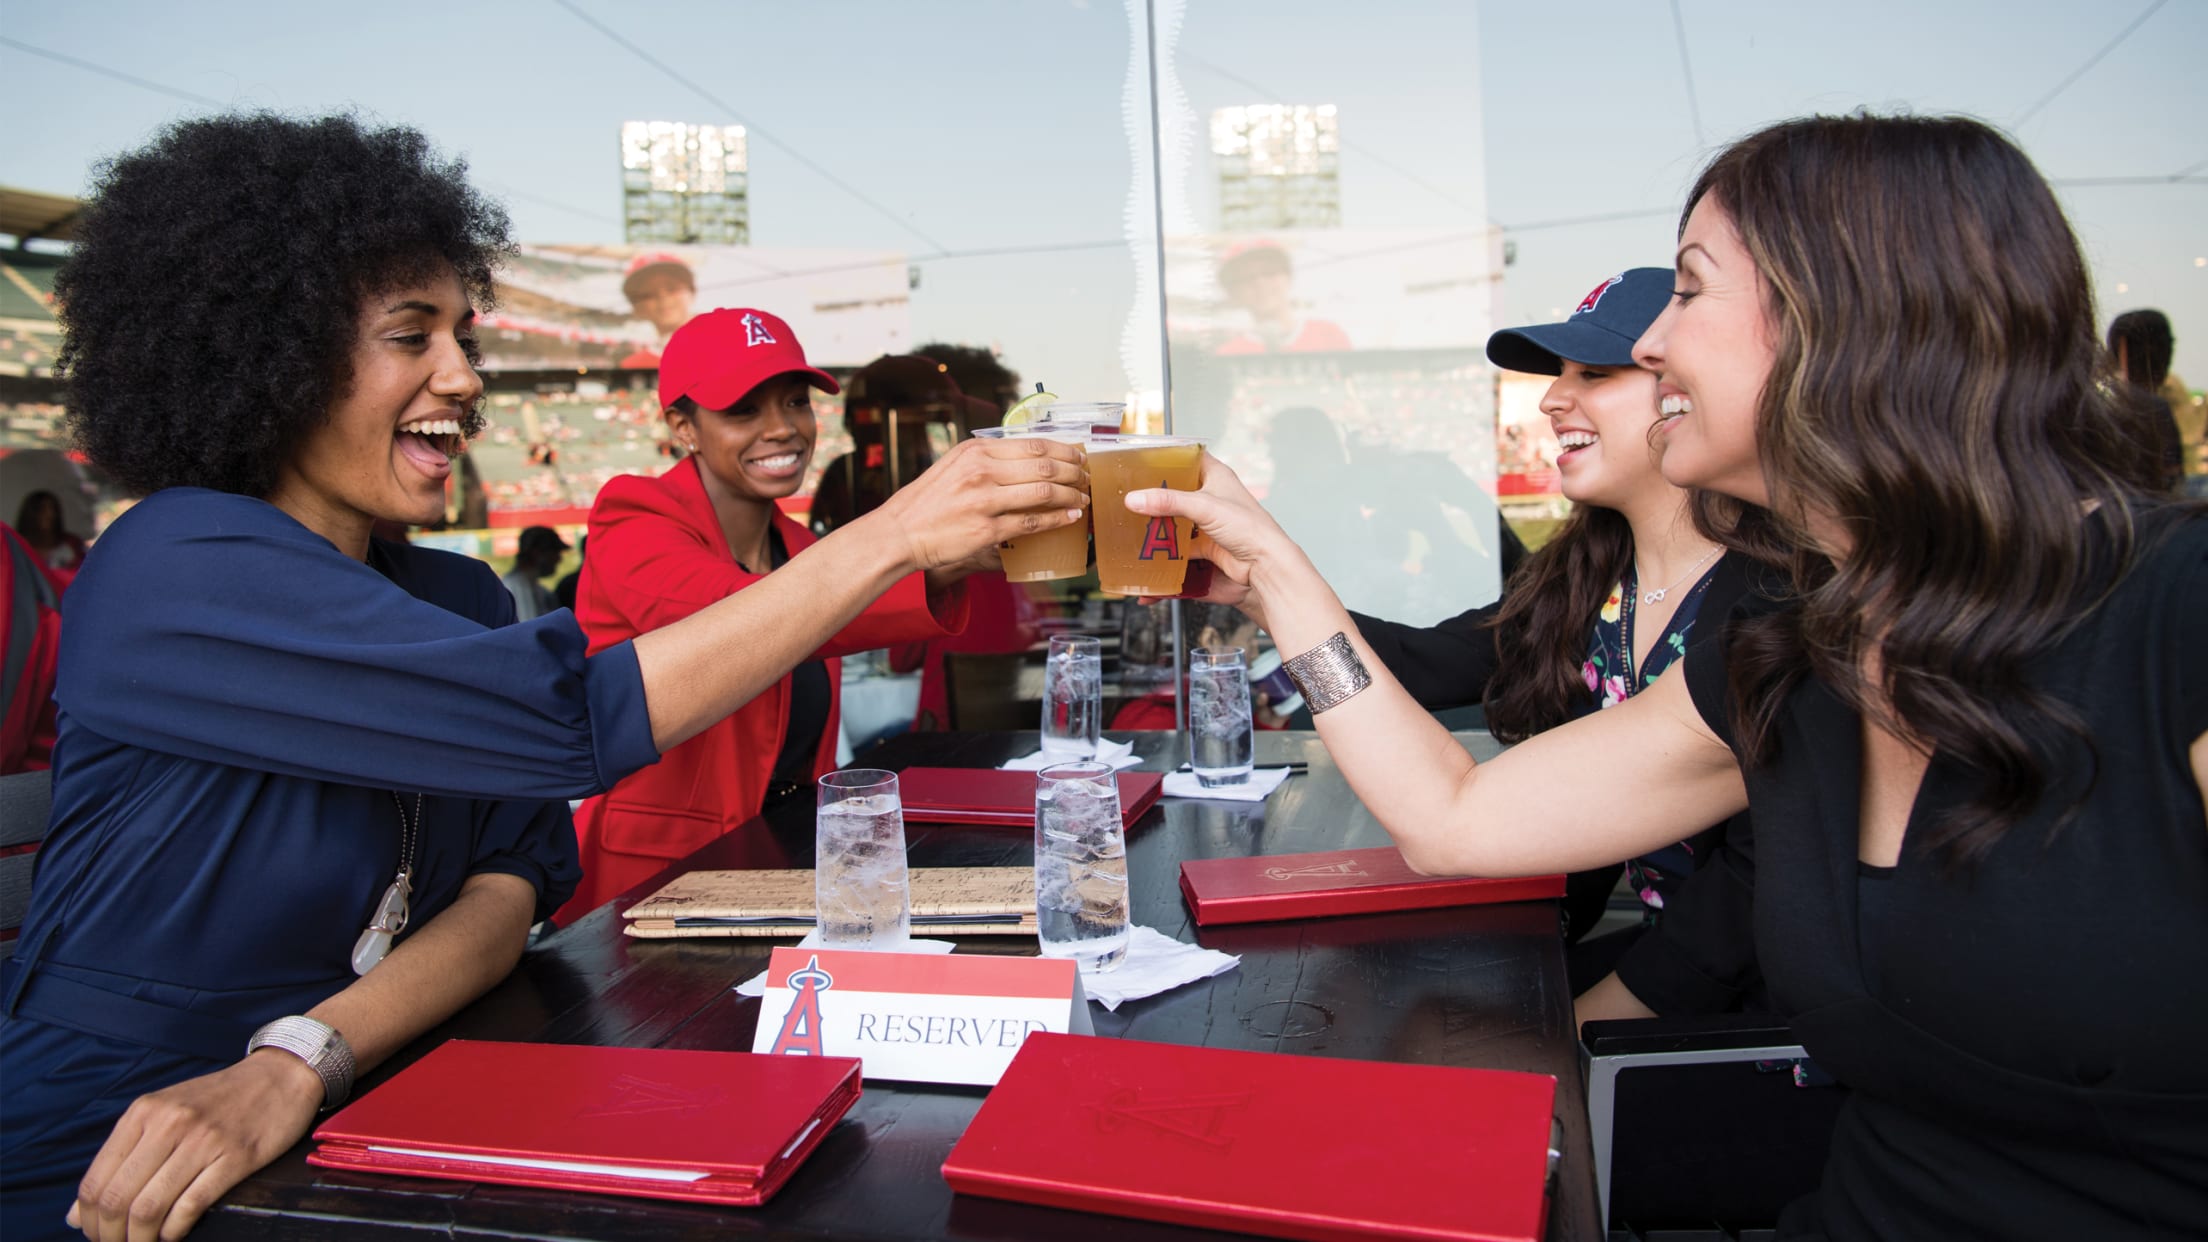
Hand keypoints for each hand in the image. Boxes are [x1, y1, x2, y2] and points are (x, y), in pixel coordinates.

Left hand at [69, 1050, 321, 1240]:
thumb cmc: (220, 1099)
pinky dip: (174, 1230)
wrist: (280, 1075)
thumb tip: (76, 1214)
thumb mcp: (163, 1113)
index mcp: (144, 1113)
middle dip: (111, 1235)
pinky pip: (190, 1206)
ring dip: (141, 1238)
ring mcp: (203, 1141)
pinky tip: (174, 1233)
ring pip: (150, 1207)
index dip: (88, 1220)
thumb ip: (122, 1157)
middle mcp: (168, 1124)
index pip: (96, 1181)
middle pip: (118, 1199)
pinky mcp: (235, 1158)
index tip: (97, 1235)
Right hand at [874, 437, 1086, 572]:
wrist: (899, 532)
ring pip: (1043, 492)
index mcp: (976, 450)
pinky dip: (1057, 518)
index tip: (1079, 456)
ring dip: (1071, 495)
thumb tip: (1028, 459)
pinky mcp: (986, 529)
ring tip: (1083, 498)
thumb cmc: (928, 501)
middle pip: (1044, 465)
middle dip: (1074, 472)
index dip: (1064, 450)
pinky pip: (1033, 521)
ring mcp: (984, 500)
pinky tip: (1070, 517)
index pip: (1033, 444)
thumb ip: (988, 460)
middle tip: (1087, 478)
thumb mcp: (955, 465)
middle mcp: (981, 470)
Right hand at [1126, 454, 1303, 624]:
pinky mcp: (1201, 554)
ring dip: (1153, 534)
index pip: (1186, 458)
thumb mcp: (1205, 506)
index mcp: (1214, 478)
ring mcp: (1203, 529)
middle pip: (1173, 496)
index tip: (1139, 460)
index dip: (1166, 457)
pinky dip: (1159, 569)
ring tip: (1128, 536)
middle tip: (1126, 501)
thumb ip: (1168, 502)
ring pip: (1171, 528)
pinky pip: (1174, 560)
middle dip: (1151, 501)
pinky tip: (1144, 577)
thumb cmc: (1250, 529)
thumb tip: (1135, 499)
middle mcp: (1208, 501)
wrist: (1264, 570)